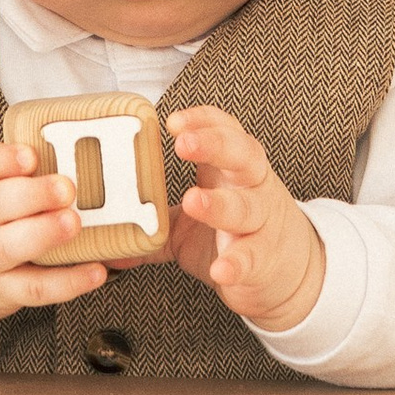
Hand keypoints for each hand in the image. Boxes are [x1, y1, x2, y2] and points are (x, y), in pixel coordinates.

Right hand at [0, 136, 104, 337]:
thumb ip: (10, 172)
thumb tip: (76, 157)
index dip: (2, 160)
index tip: (30, 154)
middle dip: (29, 195)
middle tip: (64, 187)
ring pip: (6, 248)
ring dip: (42, 234)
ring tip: (72, 223)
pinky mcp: (2, 290)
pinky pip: (34, 288)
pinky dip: (67, 282)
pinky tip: (94, 270)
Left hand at [168, 105, 325, 329]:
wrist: (289, 273)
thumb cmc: (236, 234)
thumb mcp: (191, 224)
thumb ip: (152, 226)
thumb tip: (105, 239)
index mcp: (231, 169)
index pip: (224, 130)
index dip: (202, 121)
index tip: (173, 121)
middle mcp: (251, 188)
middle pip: (242, 155)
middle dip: (214, 145)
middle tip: (184, 143)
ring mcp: (261, 223)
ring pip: (246, 206)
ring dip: (220, 203)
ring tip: (194, 201)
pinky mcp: (265, 260)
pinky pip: (252, 258)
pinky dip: (237, 262)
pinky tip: (222, 268)